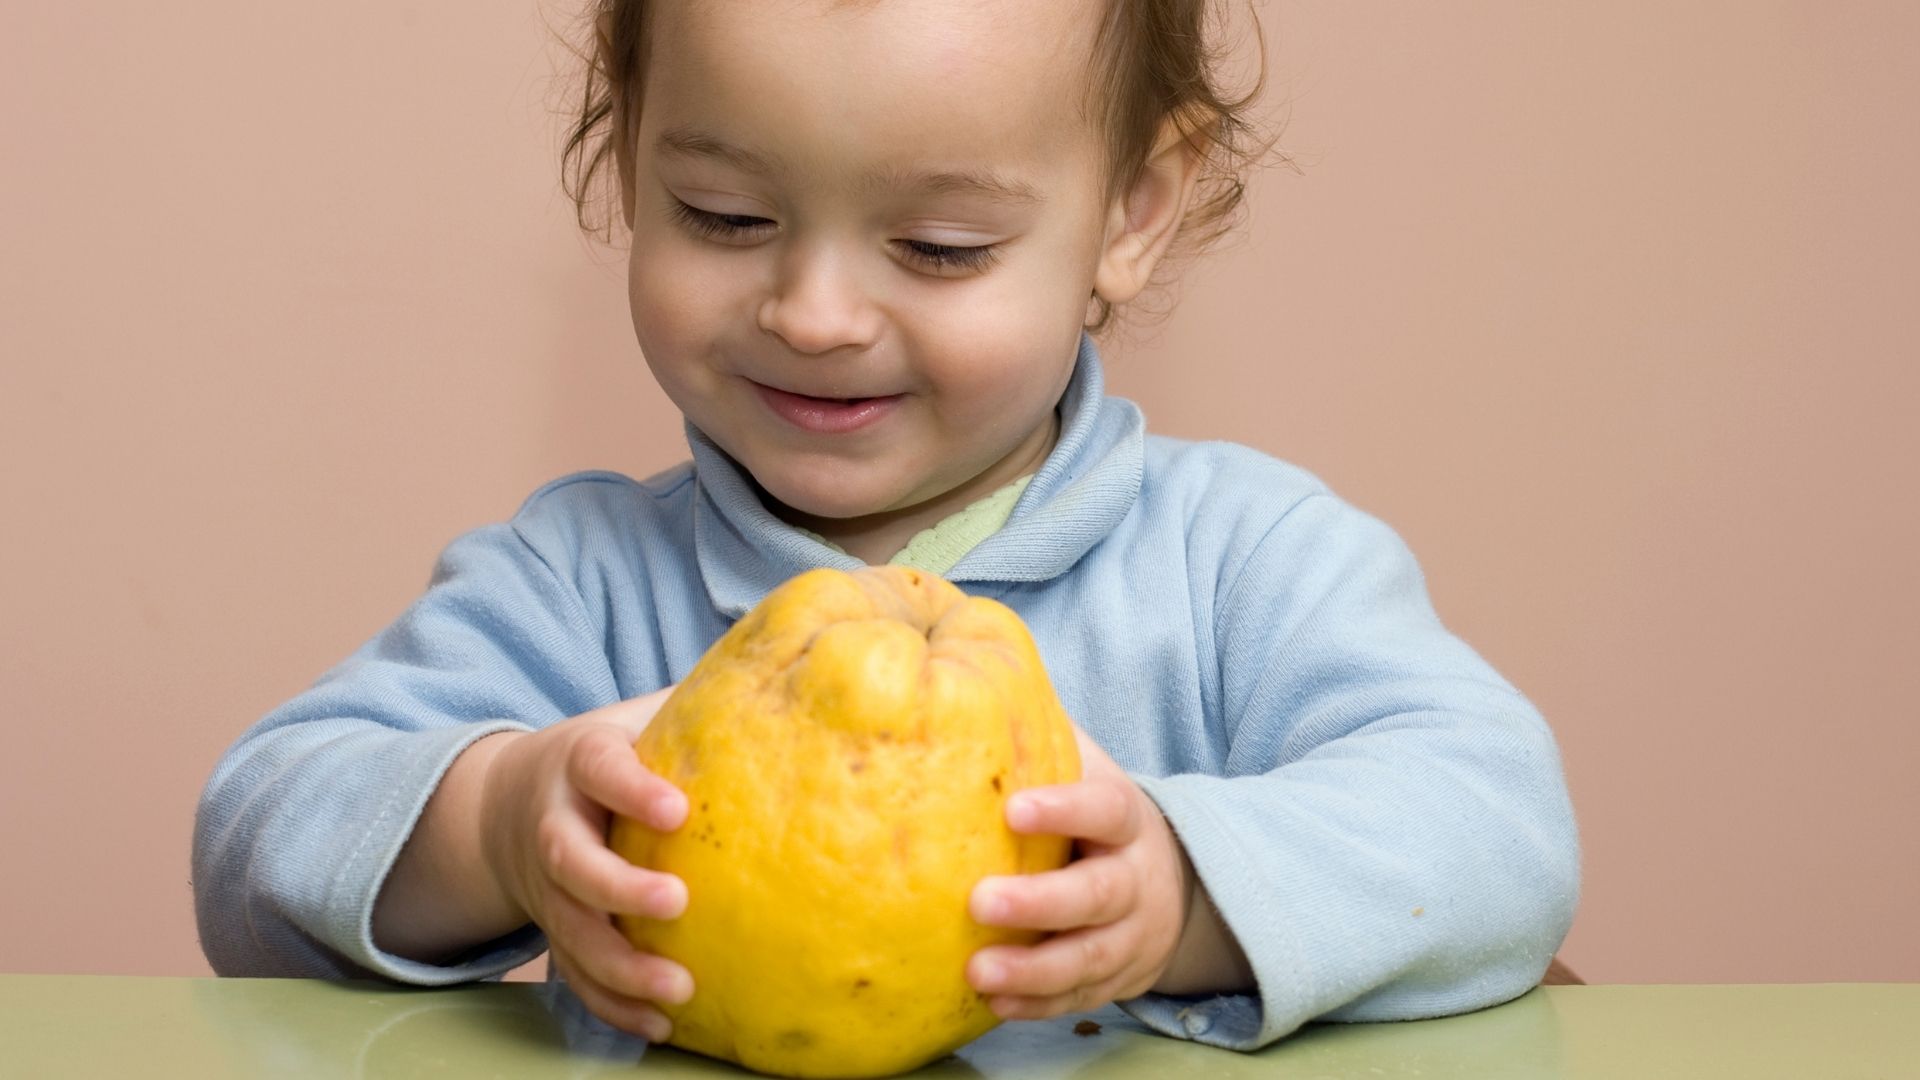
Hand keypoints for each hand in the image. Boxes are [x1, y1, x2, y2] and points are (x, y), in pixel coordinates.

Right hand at [478, 686, 692, 1041]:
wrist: (505, 802)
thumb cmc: (604, 756)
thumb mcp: (635, 717)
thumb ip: (696, 703)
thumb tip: (787, 671)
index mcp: (580, 762)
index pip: (598, 768)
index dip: (631, 788)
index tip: (676, 809)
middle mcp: (554, 823)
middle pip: (569, 859)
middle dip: (618, 887)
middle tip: (677, 902)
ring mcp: (546, 885)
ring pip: (569, 930)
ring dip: (619, 965)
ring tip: (677, 988)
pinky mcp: (552, 929)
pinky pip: (574, 973)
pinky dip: (612, 1003)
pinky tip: (659, 1025)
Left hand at [964, 728, 1190, 1018]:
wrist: (1170, 882)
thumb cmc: (1096, 813)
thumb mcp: (1086, 767)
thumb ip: (1039, 729)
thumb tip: (973, 674)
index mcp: (1125, 819)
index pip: (1102, 810)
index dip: (1063, 810)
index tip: (1013, 809)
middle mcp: (1134, 878)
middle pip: (1097, 894)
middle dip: (1041, 902)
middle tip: (979, 901)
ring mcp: (1129, 935)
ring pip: (1090, 956)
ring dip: (1035, 970)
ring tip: (979, 972)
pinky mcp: (1114, 979)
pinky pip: (1080, 997)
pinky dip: (1039, 1004)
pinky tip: (995, 1003)